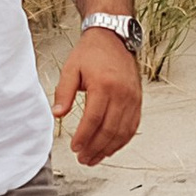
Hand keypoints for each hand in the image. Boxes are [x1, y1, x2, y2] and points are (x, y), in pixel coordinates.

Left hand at [52, 28, 141, 166]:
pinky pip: (132, 126)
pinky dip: (122, 141)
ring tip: (94, 158)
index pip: (93, 119)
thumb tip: (57, 115)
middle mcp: (122, 93)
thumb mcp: (70, 68)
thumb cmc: (91, 52)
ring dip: (108, 148)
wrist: (114, 37)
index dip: (83, 137)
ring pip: (122, 132)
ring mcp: (133, 98)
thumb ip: (63, 93)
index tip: (74, 148)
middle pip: (109, 130)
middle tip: (83, 158)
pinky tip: (110, 148)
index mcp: (104, 85)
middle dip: (95, 148)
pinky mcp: (138, 100)